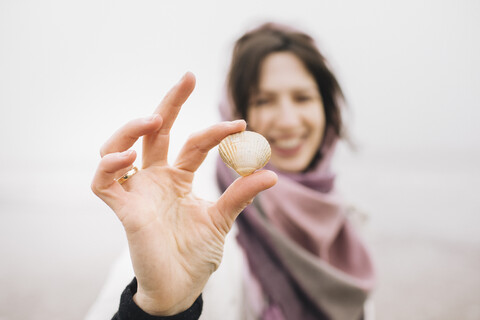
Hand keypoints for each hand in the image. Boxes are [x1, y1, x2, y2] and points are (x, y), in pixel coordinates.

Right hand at [91, 72, 276, 314]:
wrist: (181, 288)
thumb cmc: (197, 254)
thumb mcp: (222, 219)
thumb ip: (240, 195)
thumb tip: (272, 173)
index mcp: (177, 178)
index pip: (194, 143)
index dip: (216, 132)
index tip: (241, 126)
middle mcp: (154, 179)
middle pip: (154, 132)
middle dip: (169, 103)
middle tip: (188, 77)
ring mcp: (137, 192)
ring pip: (118, 148)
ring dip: (132, 129)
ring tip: (154, 118)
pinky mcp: (124, 210)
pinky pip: (103, 183)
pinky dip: (108, 166)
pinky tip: (126, 156)